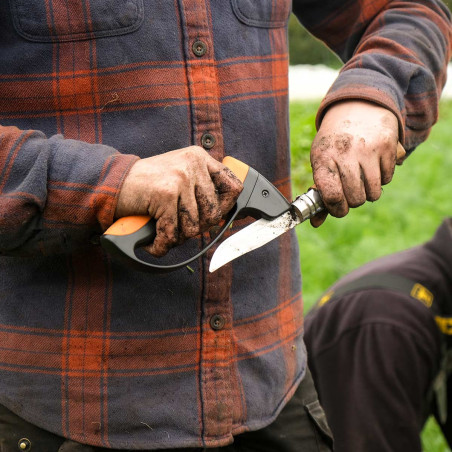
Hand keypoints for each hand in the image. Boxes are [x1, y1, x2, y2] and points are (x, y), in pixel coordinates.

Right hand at [115, 146, 242, 255]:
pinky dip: (161, 245)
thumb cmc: (146, 184)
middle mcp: (193, 164)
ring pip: (194, 227)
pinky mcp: (165, 194)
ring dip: (176, 236)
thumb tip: (223, 216)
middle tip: (178, 225)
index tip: (214, 216)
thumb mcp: (179, 175)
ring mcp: (180, 178)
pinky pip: (173, 233)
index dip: (227, 207)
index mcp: (199, 158)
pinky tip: (154, 243)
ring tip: (162, 228)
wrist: (112, 182)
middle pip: (214, 214)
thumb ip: (201, 188)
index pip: (233, 186)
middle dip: (196, 227)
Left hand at [310, 100, 400, 226]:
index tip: (338, 207)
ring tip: (361, 178)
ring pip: (373, 193)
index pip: (332, 196)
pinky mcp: (388, 146)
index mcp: (323, 158)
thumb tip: (315, 224)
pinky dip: (381, 179)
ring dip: (368, 192)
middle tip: (350, 190)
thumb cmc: (334, 143)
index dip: (336, 209)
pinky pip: (387, 179)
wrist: (357, 106)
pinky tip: (373, 166)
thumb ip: (320, 193)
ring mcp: (369, 149)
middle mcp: (346, 153)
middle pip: (355, 199)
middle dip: (353, 201)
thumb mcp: (322, 162)